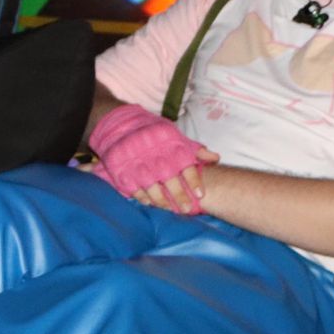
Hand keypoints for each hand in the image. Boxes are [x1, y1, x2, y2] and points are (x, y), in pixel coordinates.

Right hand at [88, 105, 215, 211]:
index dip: (193, 179)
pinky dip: (142, 197)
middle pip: (167, 175)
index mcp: (166, 139)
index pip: (183, 160)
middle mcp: (150, 149)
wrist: (118, 124)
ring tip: (170, 208)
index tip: (199, 194)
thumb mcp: (173, 135)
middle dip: (179, 194)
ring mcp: (133, 159)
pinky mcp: (119, 168)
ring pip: (149, 184)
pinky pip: (132, 186)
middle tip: (187, 208)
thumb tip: (215, 159)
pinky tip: (150, 203)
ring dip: (161, 199)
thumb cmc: (152, 134)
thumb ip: (193, 149)